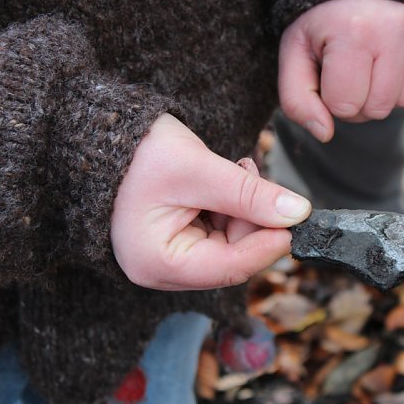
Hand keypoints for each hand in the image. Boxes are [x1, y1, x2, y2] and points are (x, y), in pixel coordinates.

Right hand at [110, 114, 310, 289]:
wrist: (105, 133)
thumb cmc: (138, 152)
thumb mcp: (199, 169)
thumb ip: (249, 193)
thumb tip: (297, 212)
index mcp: (157, 263)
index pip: (230, 268)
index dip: (268, 244)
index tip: (296, 219)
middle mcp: (162, 269)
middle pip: (233, 258)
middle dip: (254, 220)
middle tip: (256, 175)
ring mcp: (170, 256)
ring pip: (232, 244)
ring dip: (245, 209)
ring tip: (239, 168)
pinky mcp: (179, 241)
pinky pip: (221, 232)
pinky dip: (234, 207)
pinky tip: (229, 179)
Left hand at [278, 0, 403, 140]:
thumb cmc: (325, 22)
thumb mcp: (295, 52)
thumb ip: (296, 99)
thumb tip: (324, 134)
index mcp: (352, 32)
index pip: (344, 107)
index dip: (332, 97)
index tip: (329, 70)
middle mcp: (394, 31)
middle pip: (376, 110)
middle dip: (359, 99)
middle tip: (351, 67)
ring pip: (403, 102)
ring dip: (384, 91)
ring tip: (373, 59)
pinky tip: (396, 57)